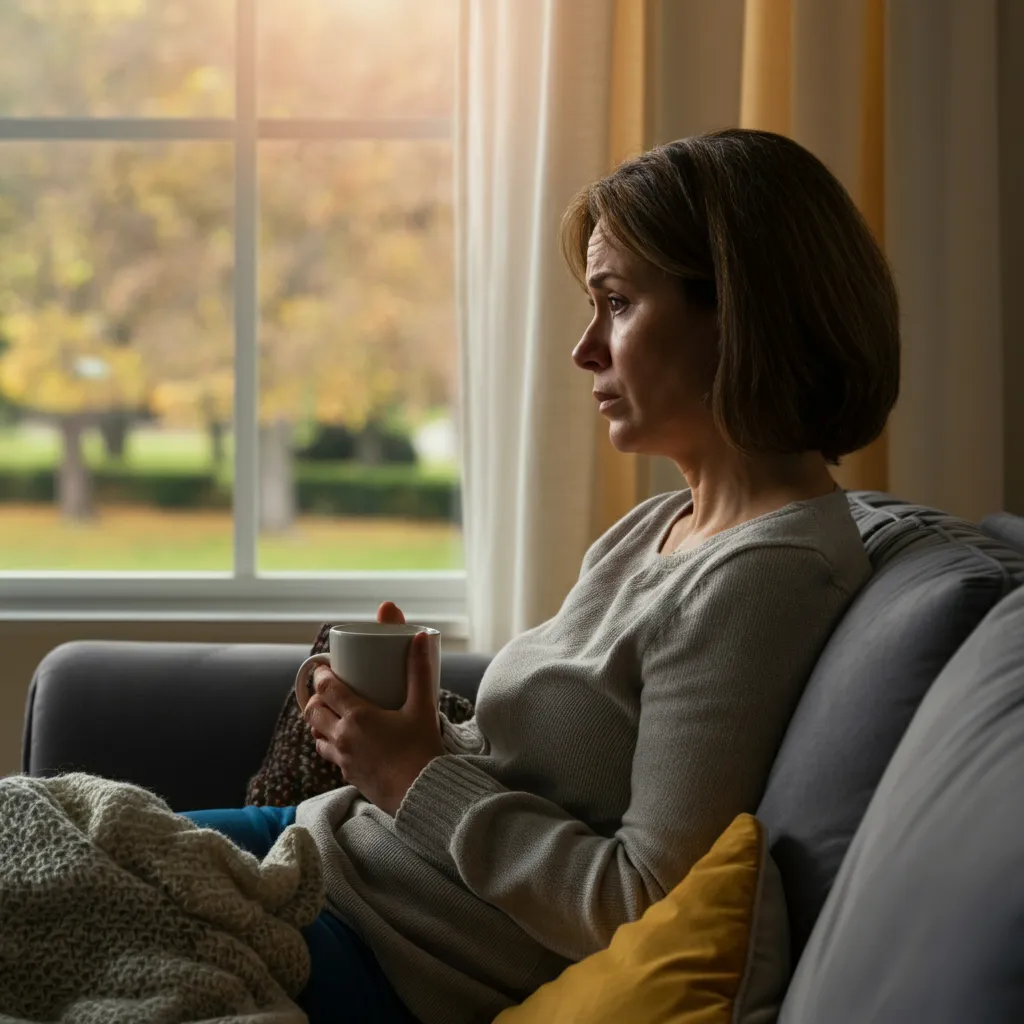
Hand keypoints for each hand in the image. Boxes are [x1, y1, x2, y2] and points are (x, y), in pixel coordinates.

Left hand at [303, 601, 443, 814]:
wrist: (422, 795)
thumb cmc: (423, 750)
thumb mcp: (422, 706)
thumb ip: (419, 670)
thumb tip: (421, 637)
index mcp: (358, 716)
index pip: (326, 689)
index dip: (321, 675)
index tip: (324, 667)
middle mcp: (344, 737)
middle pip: (313, 711)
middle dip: (316, 697)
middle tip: (327, 688)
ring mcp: (343, 758)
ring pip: (317, 734)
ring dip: (319, 721)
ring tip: (332, 712)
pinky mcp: (348, 775)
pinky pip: (329, 754)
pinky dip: (330, 742)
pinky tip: (344, 739)